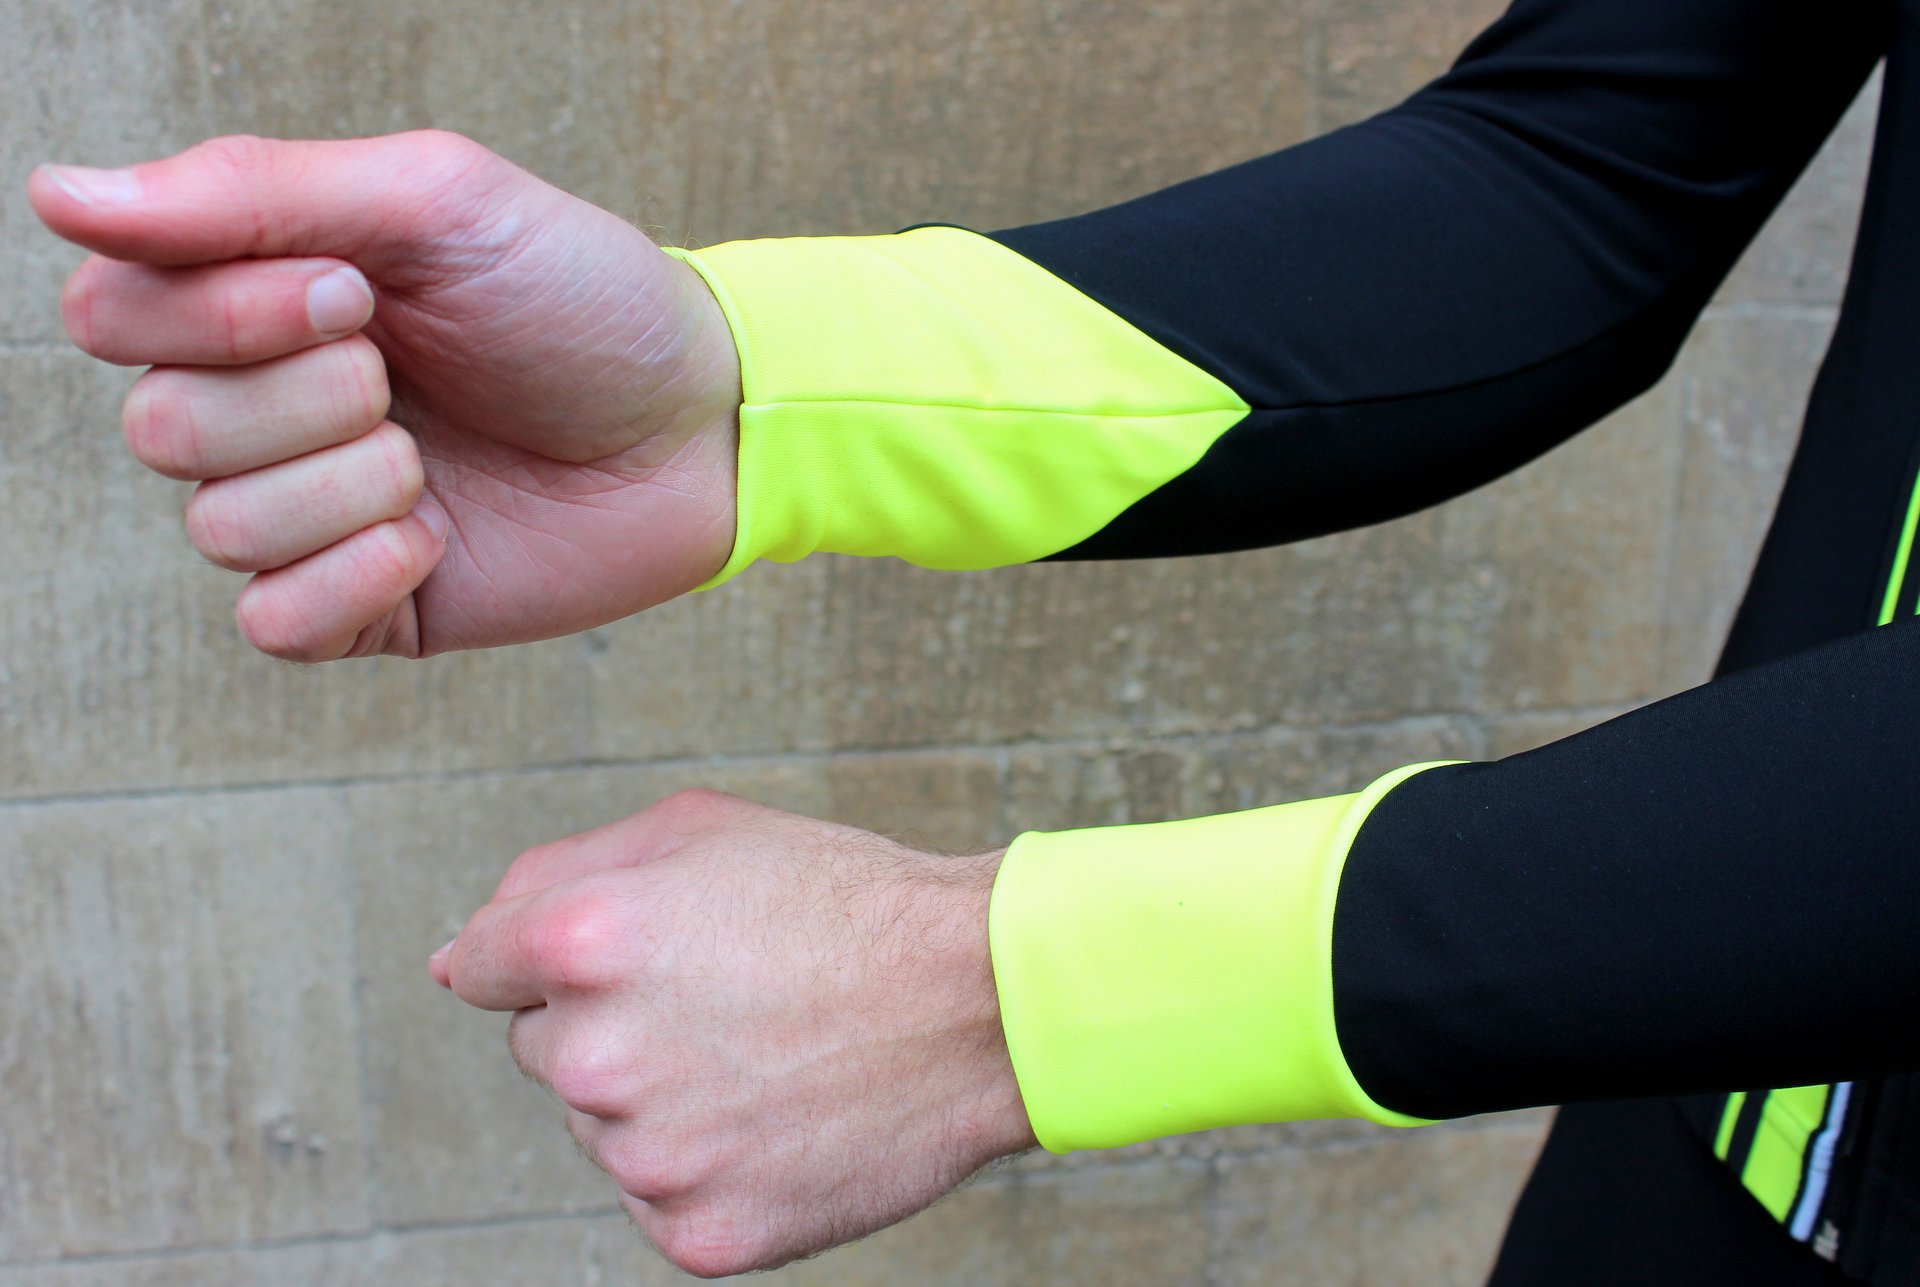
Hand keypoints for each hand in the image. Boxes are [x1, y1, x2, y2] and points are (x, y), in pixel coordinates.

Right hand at [28, 131, 740, 660]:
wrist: (701, 422)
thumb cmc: (583, 299)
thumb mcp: (435, 202)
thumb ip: (251, 191)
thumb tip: (59, 194)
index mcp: (260, 299)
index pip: (113, 314)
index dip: (214, 316)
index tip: (352, 292)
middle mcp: (267, 409)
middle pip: (159, 428)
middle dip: (302, 398)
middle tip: (407, 372)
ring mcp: (315, 514)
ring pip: (220, 526)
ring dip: (349, 483)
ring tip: (438, 458)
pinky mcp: (368, 607)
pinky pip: (274, 623)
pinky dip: (353, 577)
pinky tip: (433, 539)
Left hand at [431, 790, 1036, 1277]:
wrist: (980, 1003)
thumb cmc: (845, 903)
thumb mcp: (701, 829)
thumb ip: (554, 874)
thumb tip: (457, 961)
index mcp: (582, 942)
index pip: (483, 964)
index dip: (562, 950)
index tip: (638, 956)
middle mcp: (598, 1055)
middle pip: (547, 1048)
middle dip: (615, 1022)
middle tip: (729, 995)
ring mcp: (648, 1155)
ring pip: (603, 1125)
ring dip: (660, 1095)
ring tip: (765, 1052)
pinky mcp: (697, 1231)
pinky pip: (660, 1195)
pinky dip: (707, 1164)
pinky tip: (777, 1115)